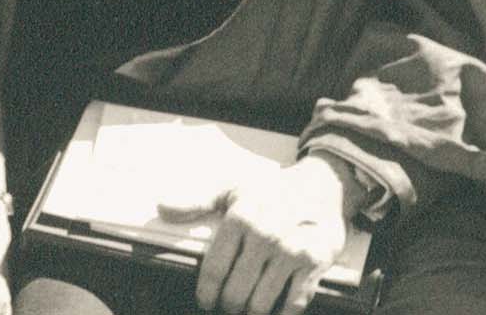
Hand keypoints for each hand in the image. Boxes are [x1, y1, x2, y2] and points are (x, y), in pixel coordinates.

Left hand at [174, 156, 354, 314]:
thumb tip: (163, 207)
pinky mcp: (315, 261)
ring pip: (261, 305)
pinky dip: (281, 314)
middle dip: (229, 306)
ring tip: (250, 307)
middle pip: (235, 294)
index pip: (213, 271)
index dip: (206, 294)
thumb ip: (197, 201)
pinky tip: (276, 309)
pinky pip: (293, 305)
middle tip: (230, 305)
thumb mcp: (233, 189)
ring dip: (253, 312)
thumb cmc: (271, 191)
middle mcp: (266, 234)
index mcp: (241, 216)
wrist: (323, 183)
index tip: (206, 301)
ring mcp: (292, 249)